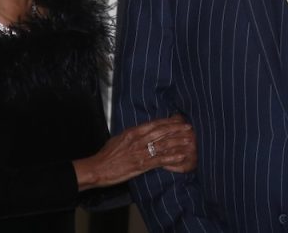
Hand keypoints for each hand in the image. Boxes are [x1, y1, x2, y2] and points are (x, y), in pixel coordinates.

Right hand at [74, 114, 195, 188]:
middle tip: (189, 127)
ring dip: (177, 142)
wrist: (98, 168)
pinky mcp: (141, 165)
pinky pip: (159, 160)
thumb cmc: (106, 155)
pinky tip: (181, 156)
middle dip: (177, 129)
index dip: (168, 121)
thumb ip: (132, 134)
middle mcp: (138, 140)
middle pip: (161, 132)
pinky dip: (171, 158)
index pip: (154, 124)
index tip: (178, 119)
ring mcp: (140, 152)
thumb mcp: (119, 138)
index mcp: (133, 132)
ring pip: (163, 144)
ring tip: (189, 140)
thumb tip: (142, 131)